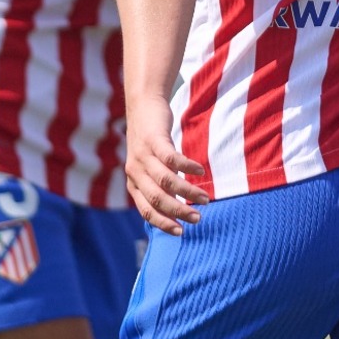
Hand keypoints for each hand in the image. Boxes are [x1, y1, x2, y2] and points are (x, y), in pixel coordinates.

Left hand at [125, 94, 208, 235]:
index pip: (146, 210)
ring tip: (205, 198)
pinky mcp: (153, 140)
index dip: (163, 223)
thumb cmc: (152, 142)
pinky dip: (187, 167)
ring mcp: (142, 155)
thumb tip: (177, 210)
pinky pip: (171, 158)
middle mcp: (135, 172)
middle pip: (157, 199)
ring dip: (187, 192)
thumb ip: (159, 186)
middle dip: (178, 212)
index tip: (181, 232)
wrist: (143, 106)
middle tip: (198, 218)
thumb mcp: (151, 167)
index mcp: (133, 183)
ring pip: (166, 181)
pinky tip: (200, 170)